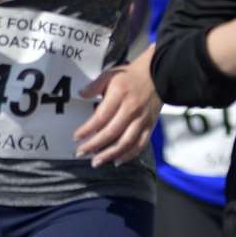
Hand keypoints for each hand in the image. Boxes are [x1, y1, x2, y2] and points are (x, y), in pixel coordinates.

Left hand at [75, 50, 160, 167]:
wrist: (158, 74)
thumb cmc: (131, 75)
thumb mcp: (110, 74)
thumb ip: (95, 85)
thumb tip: (81, 94)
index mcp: (120, 95)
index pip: (101, 117)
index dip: (87, 129)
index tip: (76, 137)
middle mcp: (131, 109)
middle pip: (111, 132)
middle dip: (94, 145)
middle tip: (80, 153)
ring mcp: (142, 119)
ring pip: (125, 142)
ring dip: (110, 154)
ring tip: (96, 162)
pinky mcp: (150, 126)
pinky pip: (140, 144)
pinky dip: (128, 155)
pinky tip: (117, 161)